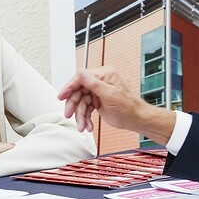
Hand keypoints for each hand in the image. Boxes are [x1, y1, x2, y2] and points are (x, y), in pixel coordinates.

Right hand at [58, 67, 175, 143]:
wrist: (136, 119)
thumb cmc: (128, 107)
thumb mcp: (110, 94)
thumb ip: (93, 83)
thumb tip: (81, 71)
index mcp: (104, 75)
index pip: (81, 78)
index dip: (69, 87)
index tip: (62, 95)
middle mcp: (100, 82)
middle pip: (79, 92)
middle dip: (74, 106)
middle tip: (69, 115)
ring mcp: (98, 92)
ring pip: (81, 102)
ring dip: (81, 116)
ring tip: (82, 126)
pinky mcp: (98, 101)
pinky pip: (86, 109)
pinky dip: (86, 118)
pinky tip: (88, 125)